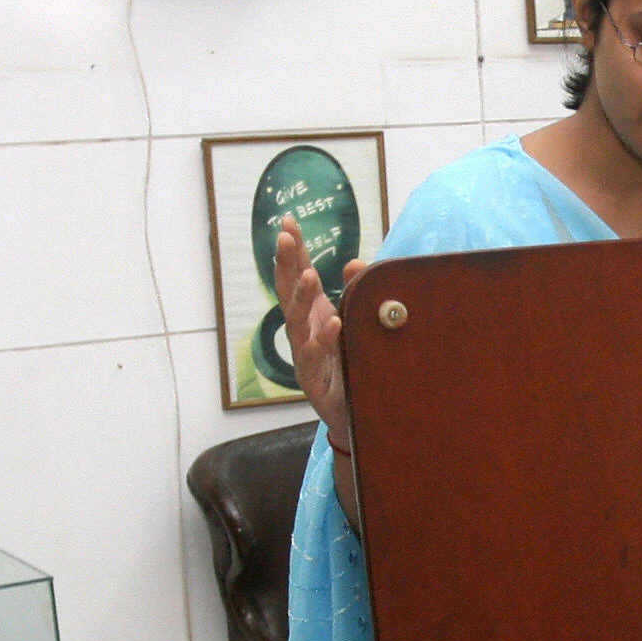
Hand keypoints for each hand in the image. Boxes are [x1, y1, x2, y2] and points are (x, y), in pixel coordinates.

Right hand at [272, 217, 366, 448]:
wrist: (355, 418)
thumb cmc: (352, 366)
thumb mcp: (356, 324)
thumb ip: (357, 293)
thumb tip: (356, 263)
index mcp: (312, 314)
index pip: (297, 275)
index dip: (292, 250)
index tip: (287, 222)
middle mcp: (303, 331)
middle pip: (288, 292)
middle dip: (285, 264)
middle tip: (285, 238)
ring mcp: (305, 356)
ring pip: (297, 323)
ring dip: (302, 298)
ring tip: (311, 275)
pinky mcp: (314, 381)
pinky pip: (316, 358)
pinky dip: (324, 339)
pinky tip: (333, 322)